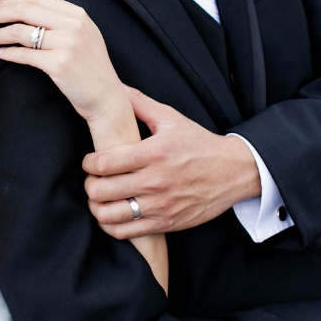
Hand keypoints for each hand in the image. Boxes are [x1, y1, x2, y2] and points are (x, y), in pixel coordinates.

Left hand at [0, 0, 125, 134]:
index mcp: (77, 14)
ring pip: (20, 31)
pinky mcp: (59, 64)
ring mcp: (67, 44)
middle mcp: (73, 25)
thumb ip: (60, 16)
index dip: (9, 0)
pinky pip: (24, 54)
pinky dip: (7, 52)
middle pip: (24, 9)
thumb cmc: (90, 67)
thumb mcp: (83, 33)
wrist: (106, 97)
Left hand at [84, 100, 261, 234]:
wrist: (233, 172)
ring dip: (96, 207)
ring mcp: (160, 206)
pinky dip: (110, 226)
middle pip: (100, 190)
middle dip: (89, 184)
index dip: (88, 163)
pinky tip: (112, 215)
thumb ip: (140, 103)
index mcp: (154, 153)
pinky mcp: (165, 223)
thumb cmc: (199, 144)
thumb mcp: (172, 118)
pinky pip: (125, 233)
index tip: (90, 161)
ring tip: (99, 198)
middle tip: (93, 179)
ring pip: (108, 215)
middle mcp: (155, 181)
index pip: (103, 162)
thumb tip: (115, 87)